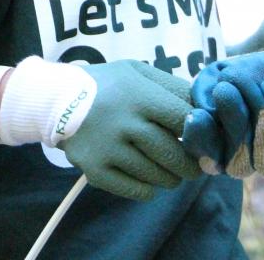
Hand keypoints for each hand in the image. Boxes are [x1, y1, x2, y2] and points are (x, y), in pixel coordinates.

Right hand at [60, 61, 200, 200]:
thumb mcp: (138, 72)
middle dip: (192, 165)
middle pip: (174, 154)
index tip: (207, 142)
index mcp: (139, 96)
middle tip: (195, 166)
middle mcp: (125, 123)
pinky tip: (149, 179)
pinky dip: (150, 189)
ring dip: (172, 177)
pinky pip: (136, 190)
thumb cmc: (107, 85)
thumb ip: (172, 87)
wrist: (55, 101)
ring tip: (172, 171)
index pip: (185, 120)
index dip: (201, 133)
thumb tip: (208, 109)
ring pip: (157, 176)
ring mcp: (109, 150)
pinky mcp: (95, 171)